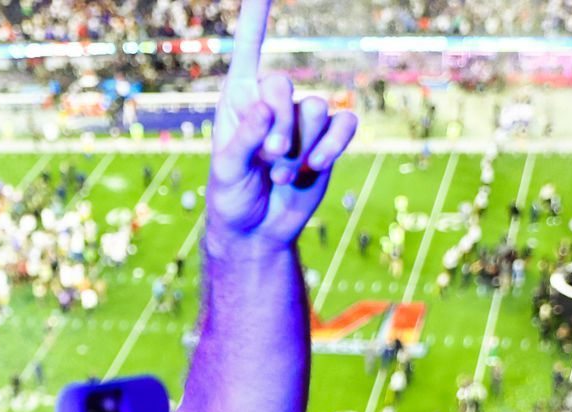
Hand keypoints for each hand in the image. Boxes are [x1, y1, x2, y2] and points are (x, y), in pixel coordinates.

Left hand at [206, 0, 358, 252]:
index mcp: (239, 98)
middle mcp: (271, 102)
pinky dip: (332, 146)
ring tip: (280, 174)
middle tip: (268, 158)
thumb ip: (245, 137)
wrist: (256, 230)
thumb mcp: (226, 170)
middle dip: (277, 125)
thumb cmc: (231, 196)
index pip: (249, 47)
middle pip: (283, 84)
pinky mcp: (328, 139)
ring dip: (299, 148)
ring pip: (315, 109)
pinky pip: (345, 125)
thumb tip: (268, 107)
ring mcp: (302, 119)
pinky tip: (313, 167)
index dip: (257, 14)